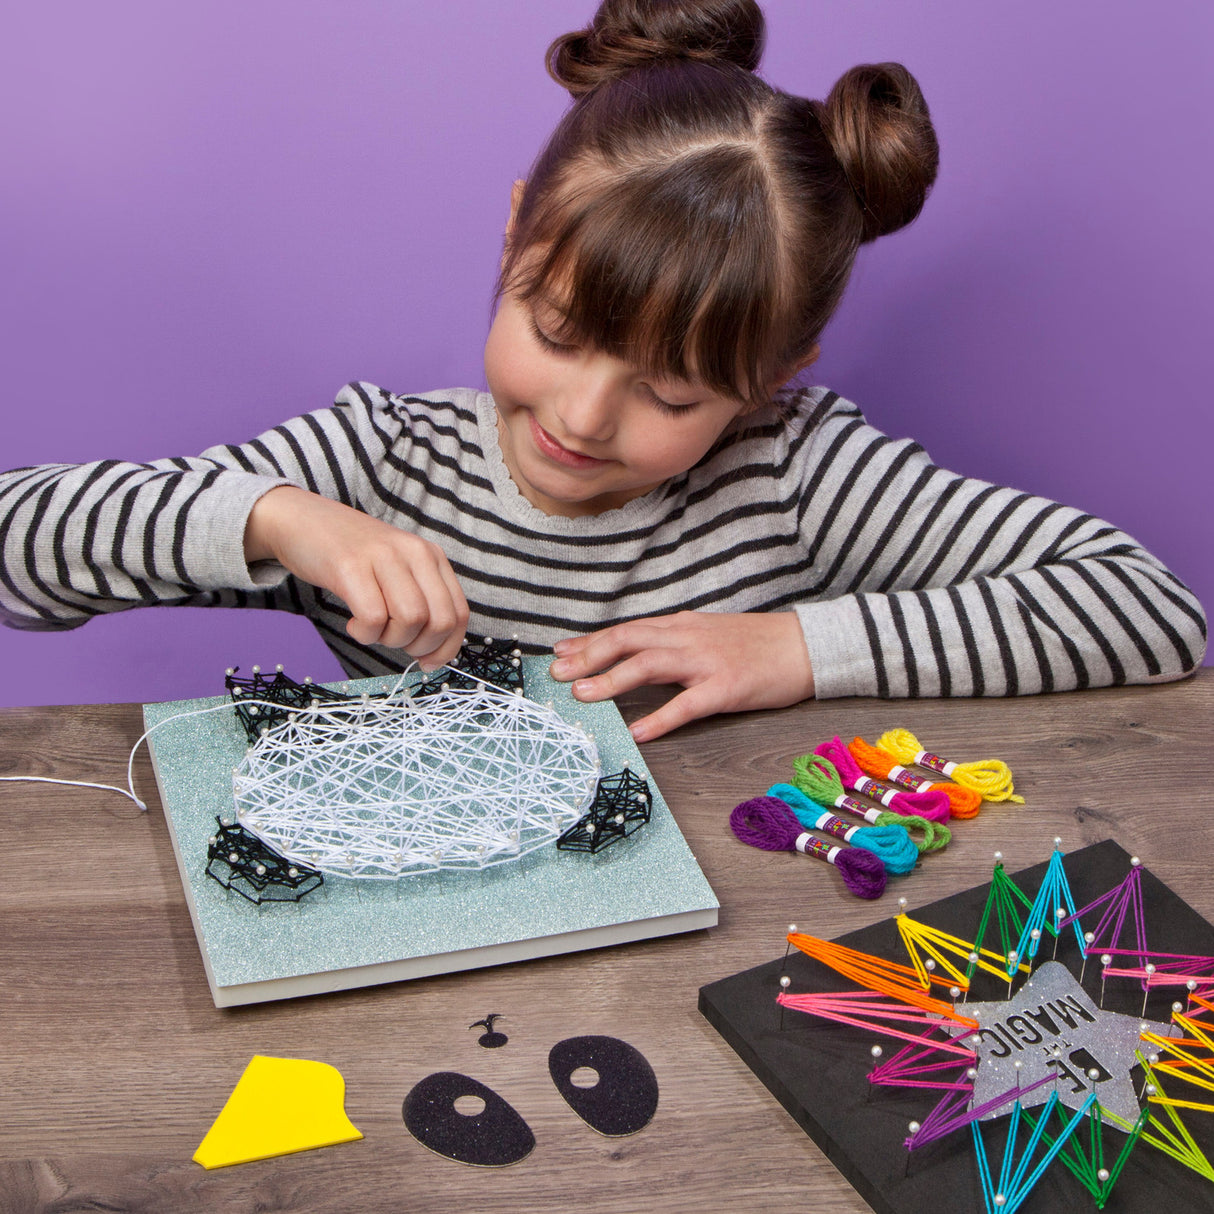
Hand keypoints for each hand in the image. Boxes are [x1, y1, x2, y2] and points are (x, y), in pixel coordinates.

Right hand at [244, 486, 468, 667]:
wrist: (301, 519)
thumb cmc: (351, 555)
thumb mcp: (398, 569)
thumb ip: (420, 600)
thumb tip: (434, 654)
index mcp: (431, 556)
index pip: (459, 613)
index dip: (447, 648)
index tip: (428, 662)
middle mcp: (414, 553)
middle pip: (440, 621)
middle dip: (419, 647)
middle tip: (393, 641)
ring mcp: (384, 557)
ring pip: (411, 620)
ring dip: (390, 639)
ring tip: (370, 628)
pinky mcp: (350, 567)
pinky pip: (373, 618)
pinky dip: (364, 633)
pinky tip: (353, 622)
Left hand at [548, 611, 814, 741]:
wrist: (805, 645)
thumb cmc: (756, 644)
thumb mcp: (707, 633)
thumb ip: (673, 642)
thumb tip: (637, 655)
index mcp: (681, 626)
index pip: (626, 631)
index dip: (590, 641)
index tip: (559, 651)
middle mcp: (687, 638)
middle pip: (627, 641)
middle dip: (588, 656)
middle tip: (556, 673)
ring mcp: (706, 662)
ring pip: (647, 666)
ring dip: (611, 680)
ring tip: (582, 694)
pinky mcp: (726, 688)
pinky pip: (686, 704)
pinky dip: (660, 718)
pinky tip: (639, 731)